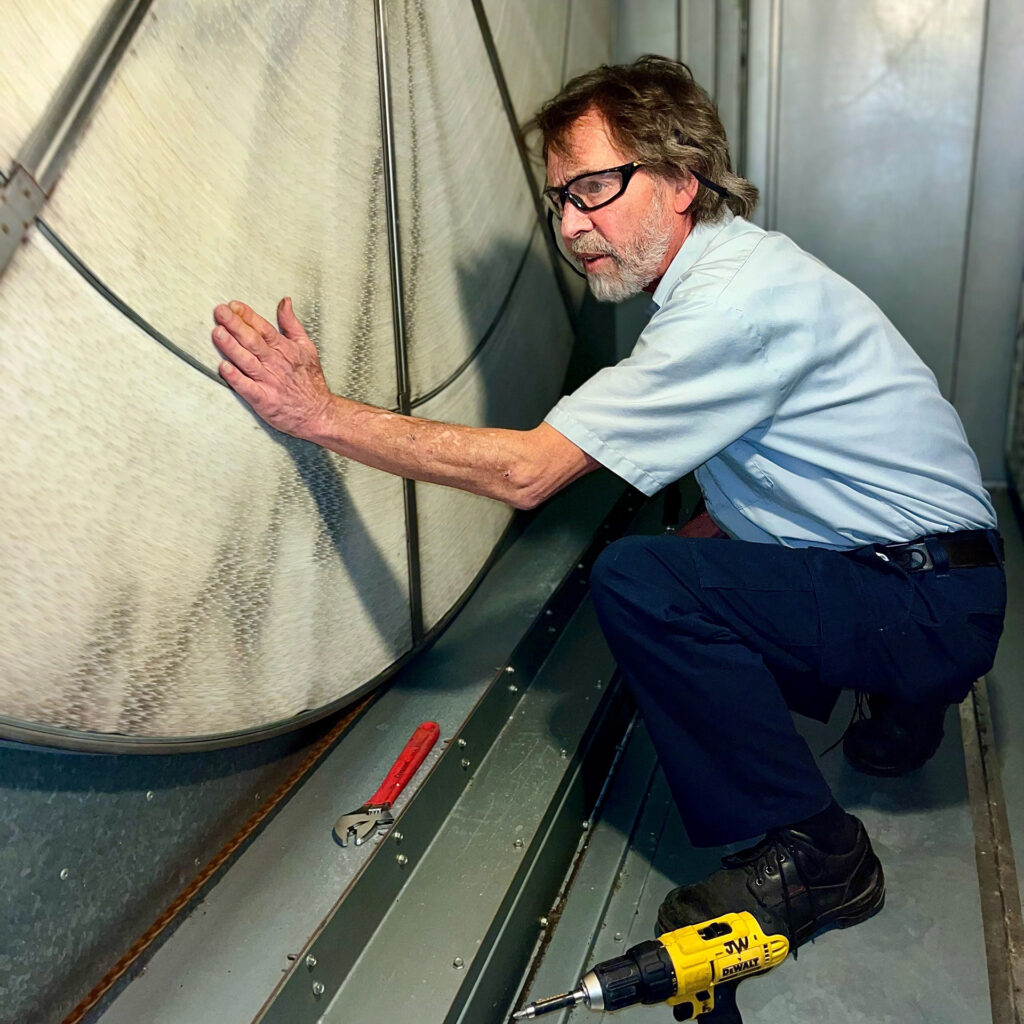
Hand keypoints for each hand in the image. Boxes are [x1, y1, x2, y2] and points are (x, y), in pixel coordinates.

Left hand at [212, 297, 332, 439]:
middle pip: (253, 341)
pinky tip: (224, 368)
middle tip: (220, 312)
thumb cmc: (311, 382)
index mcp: (285, 349)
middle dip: (235, 325)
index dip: (247, 315)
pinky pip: (247, 387)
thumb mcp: (307, 347)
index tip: (233, 305)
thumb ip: (292, 324)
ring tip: (218, 333)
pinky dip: (236, 378)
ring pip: (247, 361)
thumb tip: (285, 302)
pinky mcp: (265, 400)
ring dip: (232, 347)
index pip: (263, 328)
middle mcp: (276, 363)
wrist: (319, 413)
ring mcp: (270, 382)